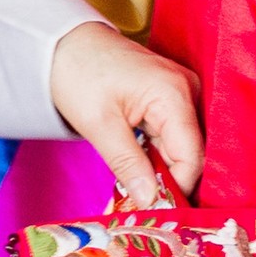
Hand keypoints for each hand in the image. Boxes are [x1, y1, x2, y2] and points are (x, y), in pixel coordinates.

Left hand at [47, 21, 202, 206]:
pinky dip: (157, 158)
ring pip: (181, 148)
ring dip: (162, 173)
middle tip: (144, 210)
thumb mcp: (100, 125)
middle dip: (170, 183)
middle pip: (191, 152)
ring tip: (138, 195)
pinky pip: (171, 137)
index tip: (155, 213)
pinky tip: (140, 173)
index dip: (177, 188)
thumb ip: (128, 164)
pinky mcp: (169, 99)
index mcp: (174, 93)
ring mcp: (180, 93)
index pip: (192, 156)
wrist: (63, 43)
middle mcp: (187, 91)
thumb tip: (150, 201)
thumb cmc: (79, 74)